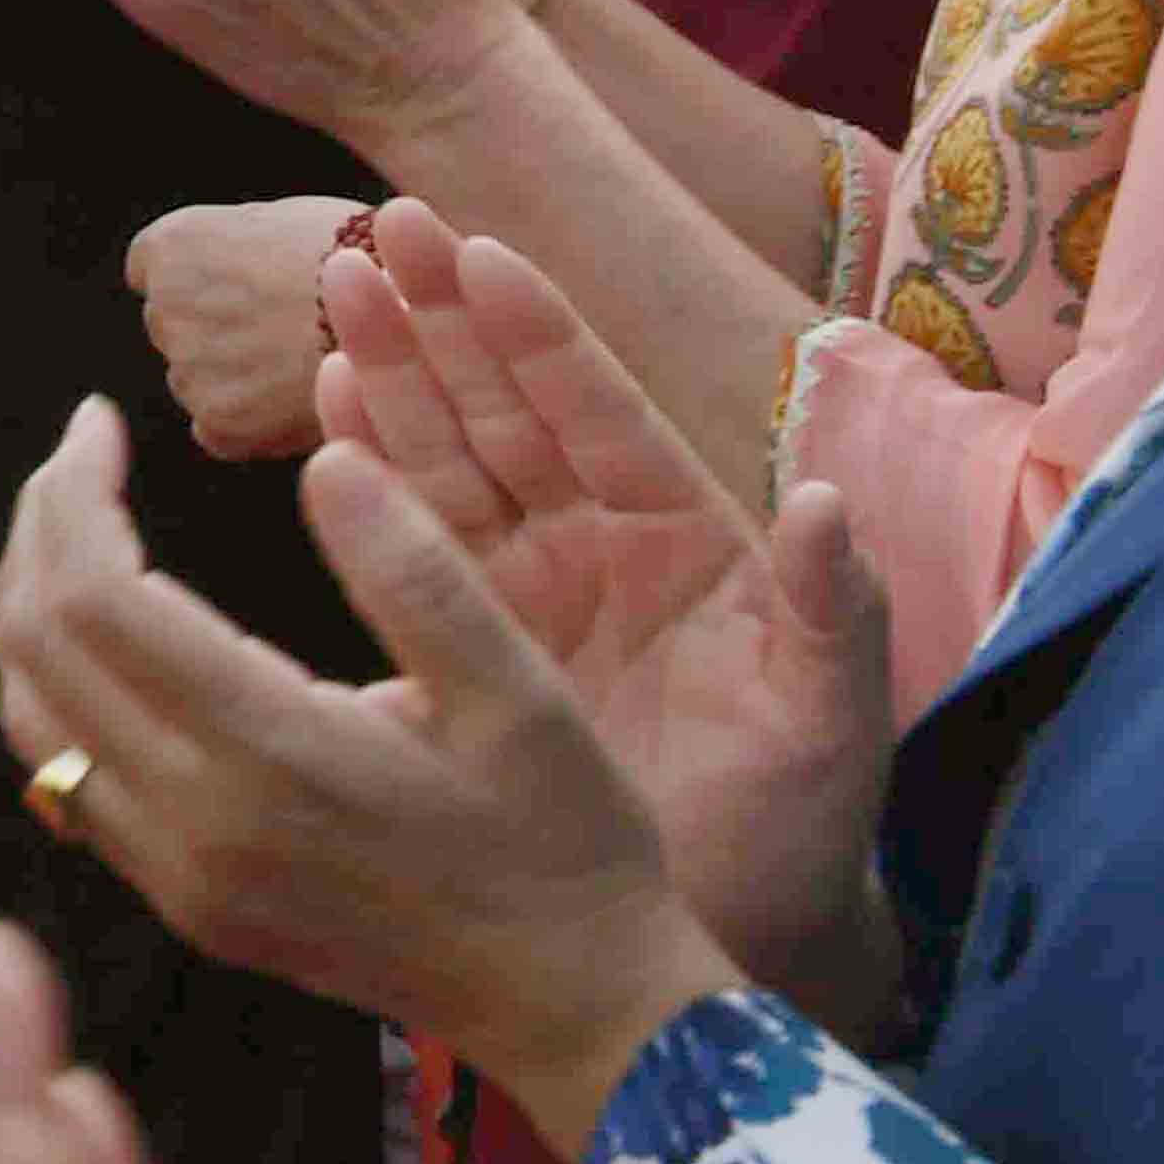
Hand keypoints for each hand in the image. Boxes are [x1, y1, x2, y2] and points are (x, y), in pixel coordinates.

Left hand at [0, 393, 747, 1128]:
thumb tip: (324, 461)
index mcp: (272, 757)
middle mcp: (196, 825)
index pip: (96, 600)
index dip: (75, 494)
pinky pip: (69, 782)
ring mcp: (178, 878)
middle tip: (79, 456)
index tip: (98, 420)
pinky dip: (54, 688)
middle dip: (38, 529)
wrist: (570, 1003)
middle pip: (38, 649)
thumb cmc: (560, 841)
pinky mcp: (185, 906)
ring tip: (74, 524)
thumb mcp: (522, 691)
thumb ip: (417, 571)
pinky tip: (101, 635)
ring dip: (29, 607)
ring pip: (32, 719)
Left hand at [129, 196, 363, 457]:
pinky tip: (293, 403)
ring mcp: (189, 366)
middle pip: (175, 326)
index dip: (200, 281)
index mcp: (176, 244)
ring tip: (298, 367)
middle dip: (216, 330)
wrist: (402, 317)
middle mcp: (168, 304)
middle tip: (280, 332)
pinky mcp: (219, 420)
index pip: (151, 270)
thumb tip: (228, 261)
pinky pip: (216, 429)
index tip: (236, 290)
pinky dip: (246, 425)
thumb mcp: (284, 219)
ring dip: (232, 380)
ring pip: (196, 380)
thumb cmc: (360, 256)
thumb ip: (233, 244)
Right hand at [315, 209, 901, 1023]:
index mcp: (684, 538)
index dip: (540, 334)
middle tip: (383, 230)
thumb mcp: (833, 716)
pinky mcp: (472, 642)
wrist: (729, 934)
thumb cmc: (802, 828)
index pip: (603, 412)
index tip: (482, 249)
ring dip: (392, 366)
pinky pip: (412, 532)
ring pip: (448, 452)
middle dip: (446, 316)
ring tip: (336, 282)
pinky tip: (327, 399)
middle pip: (508, 407)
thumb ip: (836, 608)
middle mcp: (599, 543)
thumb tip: (824, 501)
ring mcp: (529, 587)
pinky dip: (367, 462)